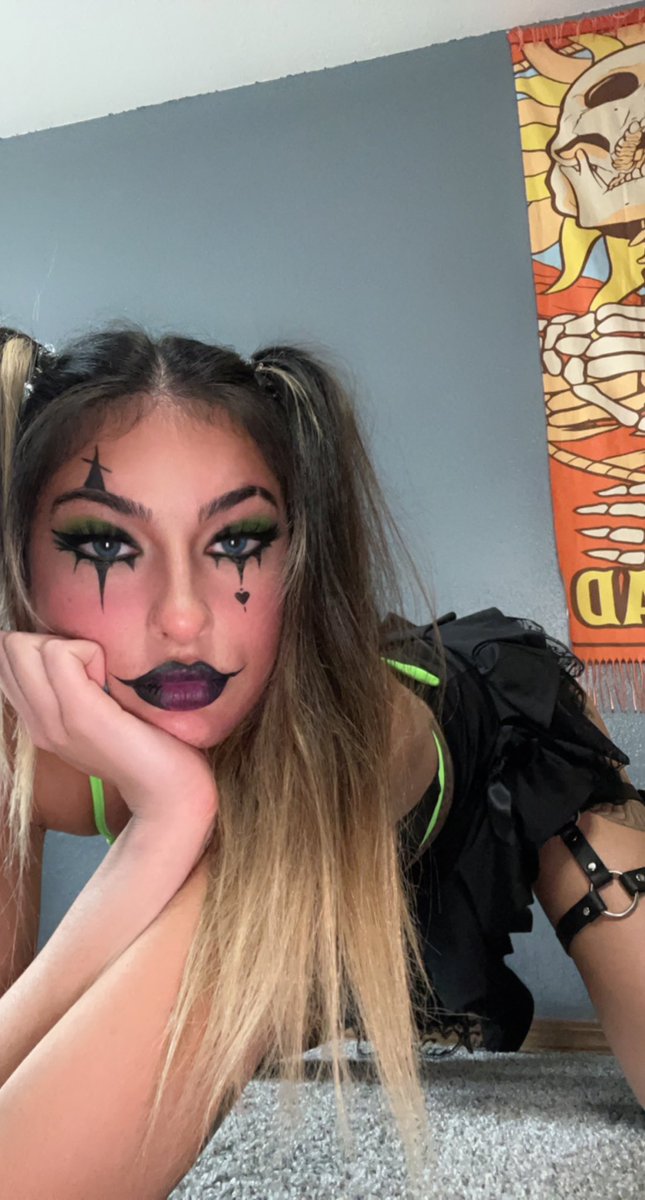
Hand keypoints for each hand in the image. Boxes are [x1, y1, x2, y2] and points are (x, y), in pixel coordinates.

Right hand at [0, 632, 217, 823]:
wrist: (169, 791)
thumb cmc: (147, 744)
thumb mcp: (98, 713)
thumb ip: (73, 687)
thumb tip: (66, 646)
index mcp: (38, 722)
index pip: (6, 659)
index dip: (42, 647)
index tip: (82, 670)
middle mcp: (36, 723)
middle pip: (10, 648)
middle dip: (51, 642)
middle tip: (93, 672)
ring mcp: (53, 721)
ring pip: (25, 647)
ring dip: (71, 647)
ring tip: (102, 679)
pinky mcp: (79, 715)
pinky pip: (59, 654)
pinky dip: (90, 652)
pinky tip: (111, 682)